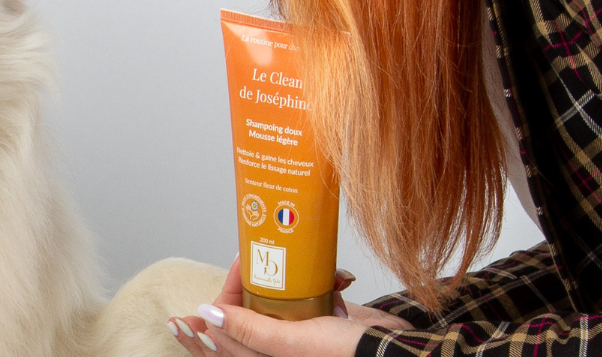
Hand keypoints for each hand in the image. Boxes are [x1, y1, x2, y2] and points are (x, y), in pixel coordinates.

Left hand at [168, 256, 412, 356]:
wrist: (393, 349)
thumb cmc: (346, 354)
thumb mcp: (291, 342)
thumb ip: (250, 331)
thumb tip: (207, 315)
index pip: (227, 332)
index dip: (221, 303)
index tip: (235, 269)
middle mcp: (279, 348)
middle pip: (246, 314)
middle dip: (247, 284)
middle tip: (250, 256)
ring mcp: (299, 333)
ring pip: (276, 302)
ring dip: (284, 278)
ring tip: (285, 258)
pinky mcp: (321, 320)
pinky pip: (310, 296)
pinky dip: (320, 281)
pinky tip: (335, 277)